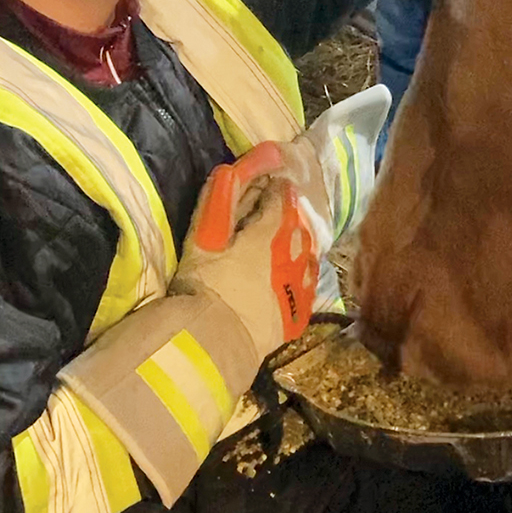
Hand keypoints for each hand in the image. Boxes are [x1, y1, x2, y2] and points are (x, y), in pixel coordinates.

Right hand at [174, 158, 319, 352]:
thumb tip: (228, 170)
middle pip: (298, 228)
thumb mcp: (203, 239)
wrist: (217, 342)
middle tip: (276, 217)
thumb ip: (218, 203)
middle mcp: (293, 257)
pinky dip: (301, 279)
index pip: (280, 201)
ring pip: (308, 258)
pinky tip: (292, 281)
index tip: (272, 185)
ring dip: (299, 248)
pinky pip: (307, 289)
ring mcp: (300, 288)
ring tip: (285, 249)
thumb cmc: (205, 285)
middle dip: (289, 218)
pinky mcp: (298, 316)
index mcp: (270, 234)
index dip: (276, 191)